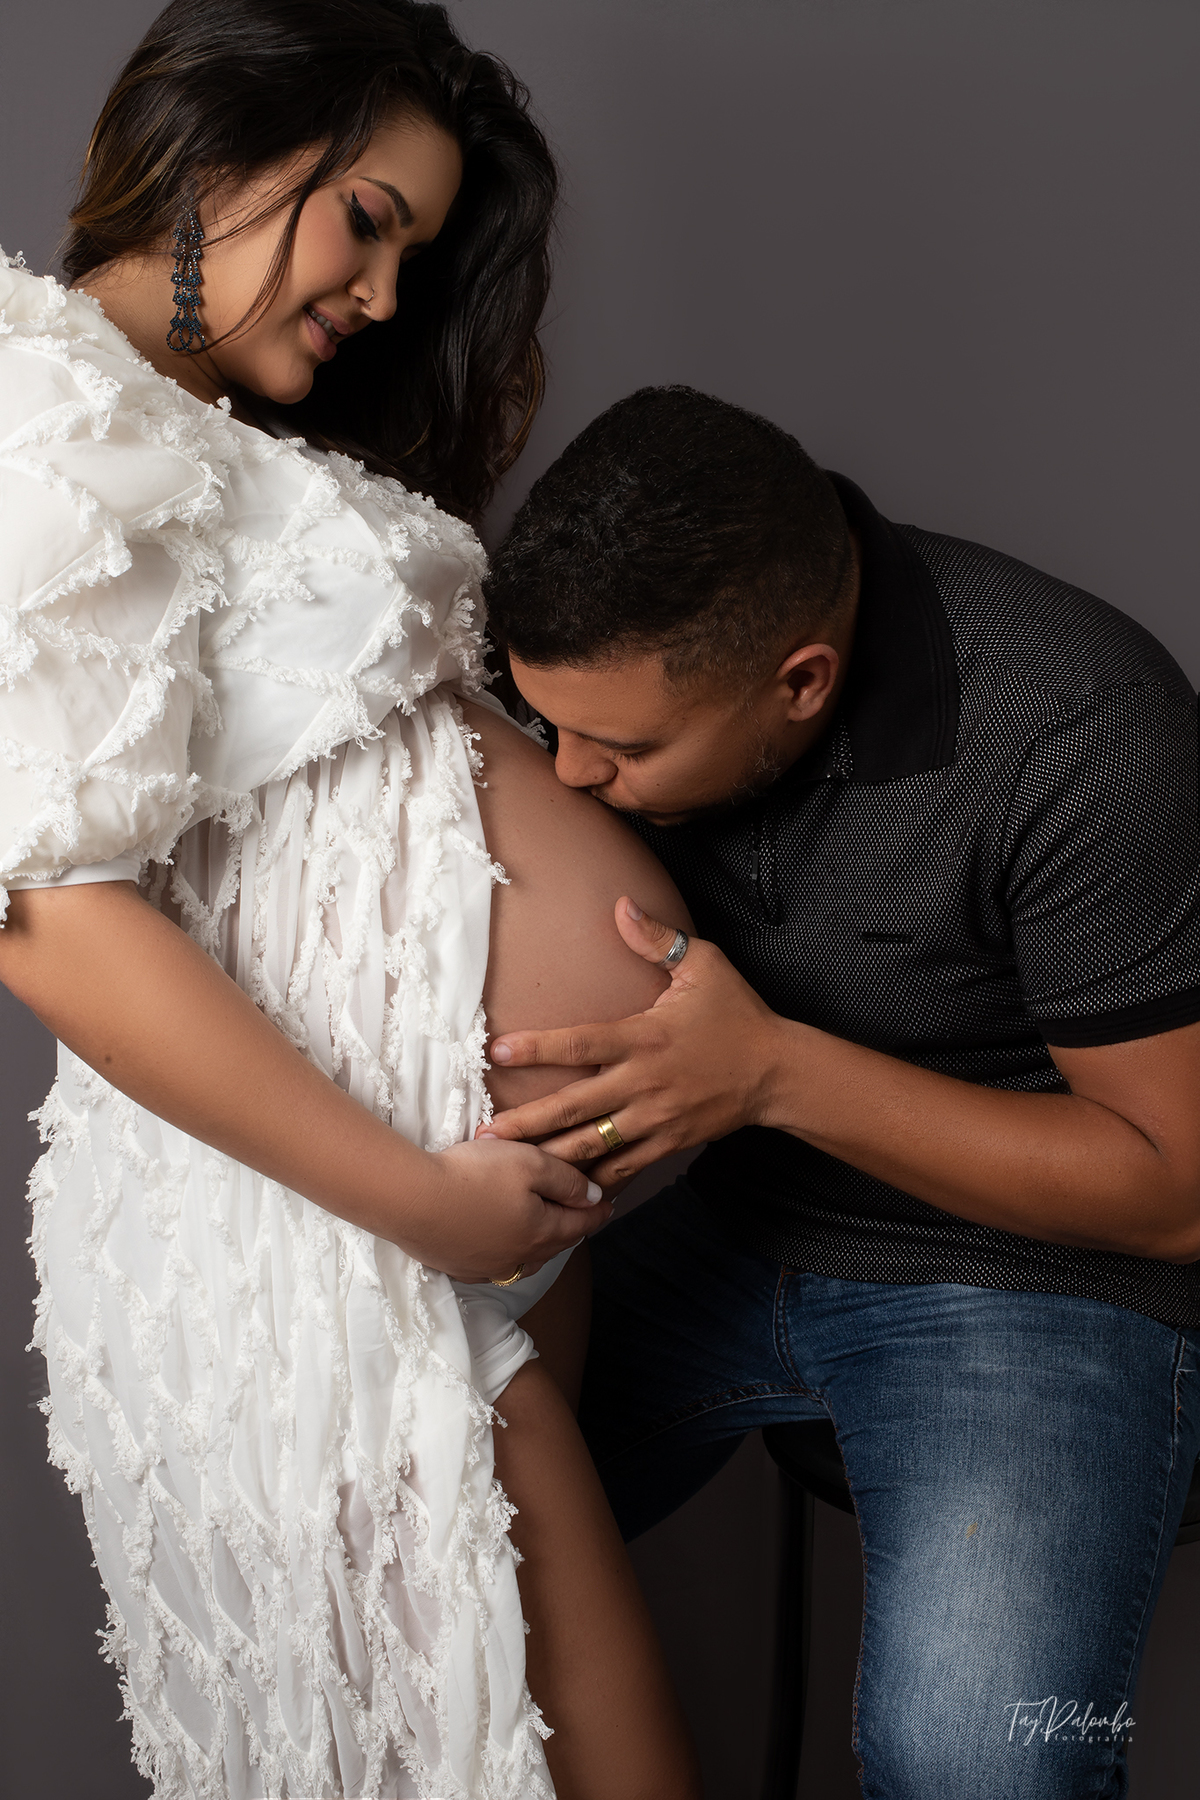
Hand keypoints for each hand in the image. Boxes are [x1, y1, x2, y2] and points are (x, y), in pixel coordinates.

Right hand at [409, 1136, 610, 1281]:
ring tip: (548, 1231)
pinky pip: (497, 1265)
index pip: (581, 1224)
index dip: (598, 1212)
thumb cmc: (474, 1175)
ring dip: (542, 1244)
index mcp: (541, 1233)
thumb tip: (594, 1198)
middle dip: (573, 1228)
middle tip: (583, 1215)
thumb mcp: (530, 1163)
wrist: (410, 1200)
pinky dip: (510, 1253)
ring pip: (528, 1259)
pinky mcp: (459, 1268)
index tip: (610, 1204)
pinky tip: (504, 1243)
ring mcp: (487, 1268)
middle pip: (556, 1244)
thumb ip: (567, 1181)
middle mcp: (519, 1259)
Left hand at [481, 898, 792, 1183]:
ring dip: (549, 1156)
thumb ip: (658, 940)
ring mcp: (655, 1119)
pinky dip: (593, 1180)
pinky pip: (623, 1168)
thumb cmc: (737, 1014)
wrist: (777, 1072)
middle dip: (526, 1123)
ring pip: (593, 1145)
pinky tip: (563, 1188)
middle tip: (483, 1135)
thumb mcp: (704, 966)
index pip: (580, 1043)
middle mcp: (644, 1083)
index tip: (496, 1052)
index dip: (537, 1048)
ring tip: (509, 1164)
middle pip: (574, 1107)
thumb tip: (622, 905)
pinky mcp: (667, 1143)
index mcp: (644, 1038)